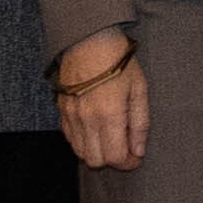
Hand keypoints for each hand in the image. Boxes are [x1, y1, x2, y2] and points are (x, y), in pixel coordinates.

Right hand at [53, 35, 150, 171]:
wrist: (89, 40)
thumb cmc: (118, 62)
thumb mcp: (139, 89)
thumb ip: (140, 123)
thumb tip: (138, 150)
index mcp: (109, 115)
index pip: (115, 157)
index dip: (128, 162)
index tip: (136, 156)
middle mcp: (87, 120)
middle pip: (95, 161)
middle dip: (112, 159)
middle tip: (124, 147)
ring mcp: (71, 116)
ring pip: (80, 152)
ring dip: (96, 151)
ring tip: (110, 137)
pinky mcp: (62, 110)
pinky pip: (70, 138)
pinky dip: (82, 141)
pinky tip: (95, 129)